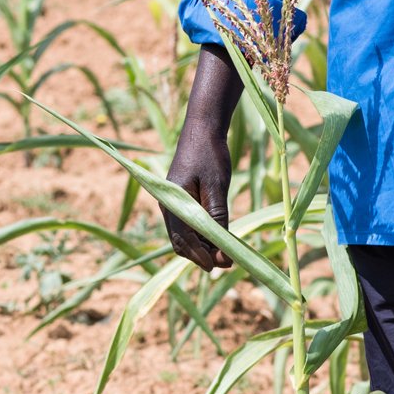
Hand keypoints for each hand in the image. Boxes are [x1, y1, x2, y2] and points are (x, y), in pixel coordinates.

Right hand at [165, 47, 242, 269]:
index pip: (184, 238)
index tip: (220, 265)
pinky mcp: (179, 201)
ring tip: (224, 256)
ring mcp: (172, 204)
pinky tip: (217, 240)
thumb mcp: (218, 187)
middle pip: (180, 242)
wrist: (202, 129)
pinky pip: (185, 226)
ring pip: (182, 236)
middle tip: (225, 264)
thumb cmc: (210, 155)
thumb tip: (222, 246)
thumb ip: (217, 217)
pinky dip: (199, 237)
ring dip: (200, 248)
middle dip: (201, 256)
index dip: (202, 254)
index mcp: (173, 201)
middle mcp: (168, 205)